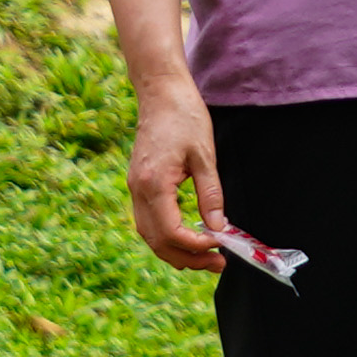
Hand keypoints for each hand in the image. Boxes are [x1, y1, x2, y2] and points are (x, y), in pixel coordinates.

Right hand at [124, 74, 229, 275]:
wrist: (160, 92)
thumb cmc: (184, 117)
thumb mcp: (205, 155)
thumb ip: (211, 194)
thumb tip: (219, 229)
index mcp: (153, 184)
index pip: (171, 232)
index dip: (196, 246)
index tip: (221, 247)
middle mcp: (138, 190)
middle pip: (157, 241)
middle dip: (187, 258)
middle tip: (218, 264)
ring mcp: (134, 188)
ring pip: (149, 235)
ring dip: (176, 252)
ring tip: (206, 258)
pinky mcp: (138, 184)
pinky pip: (148, 221)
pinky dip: (167, 237)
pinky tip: (189, 238)